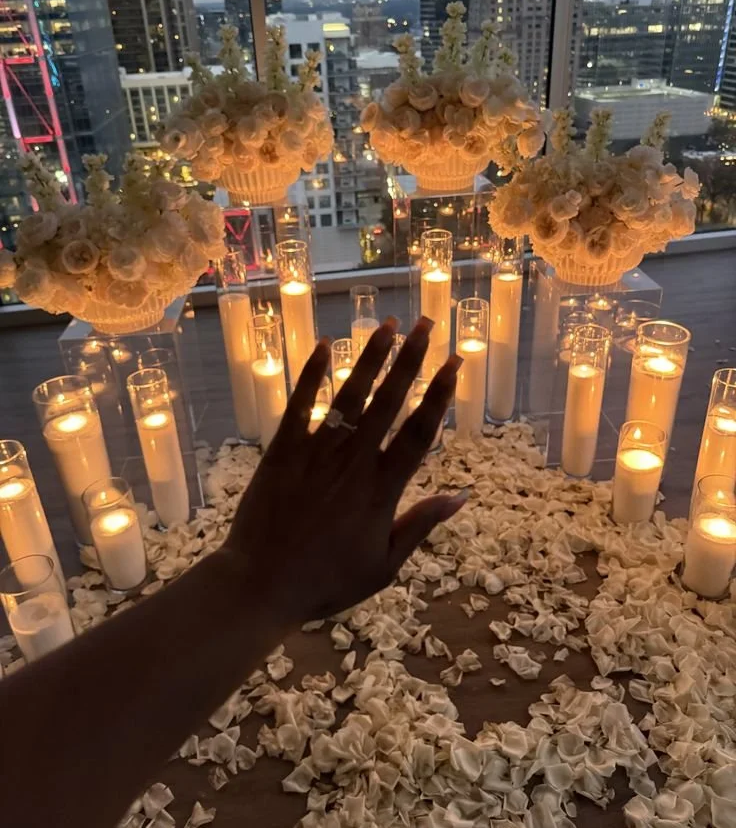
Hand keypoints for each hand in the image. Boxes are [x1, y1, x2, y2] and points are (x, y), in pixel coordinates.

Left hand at [224, 317, 464, 626]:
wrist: (261, 585)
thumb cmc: (326, 581)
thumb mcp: (384, 565)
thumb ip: (421, 524)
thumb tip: (462, 496)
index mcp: (382, 490)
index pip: (420, 432)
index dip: (439, 395)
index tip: (454, 363)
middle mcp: (353, 462)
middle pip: (388, 401)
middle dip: (410, 359)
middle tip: (426, 323)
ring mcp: (316, 453)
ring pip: (349, 396)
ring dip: (370, 358)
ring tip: (388, 324)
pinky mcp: (282, 451)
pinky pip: (300, 406)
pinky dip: (312, 375)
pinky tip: (325, 346)